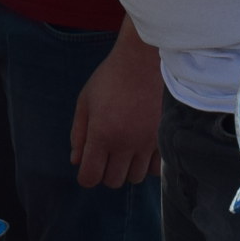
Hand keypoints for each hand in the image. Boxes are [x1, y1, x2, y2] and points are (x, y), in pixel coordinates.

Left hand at [71, 25, 163, 186]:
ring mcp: (147, 143)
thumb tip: (76, 161)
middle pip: (113, 181)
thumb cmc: (110, 77)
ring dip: (126, 169)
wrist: (144, 59)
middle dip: (105, 172)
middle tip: (106, 155)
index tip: (88, 166)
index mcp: (102, 134)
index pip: (90, 177)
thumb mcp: (85, 101)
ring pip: (135, 177)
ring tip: (124, 151)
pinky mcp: (163, 138)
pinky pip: (155, 170)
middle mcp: (125, 143)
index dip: (86, 175)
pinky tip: (141, 150)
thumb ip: (78, 133)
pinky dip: (146, 166)